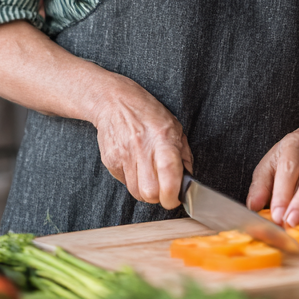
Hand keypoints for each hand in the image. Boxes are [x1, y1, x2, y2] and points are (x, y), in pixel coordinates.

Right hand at [90, 73, 192, 209]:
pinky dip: (131, 179)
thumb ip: (184, 155)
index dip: (172, 195)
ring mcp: (123, 155)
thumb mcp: (174, 126)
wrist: (114, 101)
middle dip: (158, 196)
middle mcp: (142, 148)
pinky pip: (123, 183)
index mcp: (163, 139)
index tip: (175, 197)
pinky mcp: (109, 160)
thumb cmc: (148, 113)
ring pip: (136, 193)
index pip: (168, 177)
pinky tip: (134, 164)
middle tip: (162, 187)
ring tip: (148, 173)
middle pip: (150, 193)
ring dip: (145, 189)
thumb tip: (188, 182)